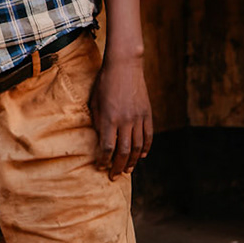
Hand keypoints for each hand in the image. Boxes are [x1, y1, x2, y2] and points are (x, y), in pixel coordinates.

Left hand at [91, 52, 152, 176]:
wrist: (124, 66)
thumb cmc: (104, 83)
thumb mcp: (94, 102)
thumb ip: (97, 121)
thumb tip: (99, 139)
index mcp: (109, 118)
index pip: (107, 147)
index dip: (104, 160)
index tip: (100, 167)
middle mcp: (125, 120)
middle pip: (124, 151)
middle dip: (118, 166)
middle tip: (114, 176)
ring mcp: (138, 117)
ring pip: (138, 146)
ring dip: (133, 161)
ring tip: (127, 170)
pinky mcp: (147, 114)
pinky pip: (148, 136)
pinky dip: (146, 148)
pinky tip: (142, 156)